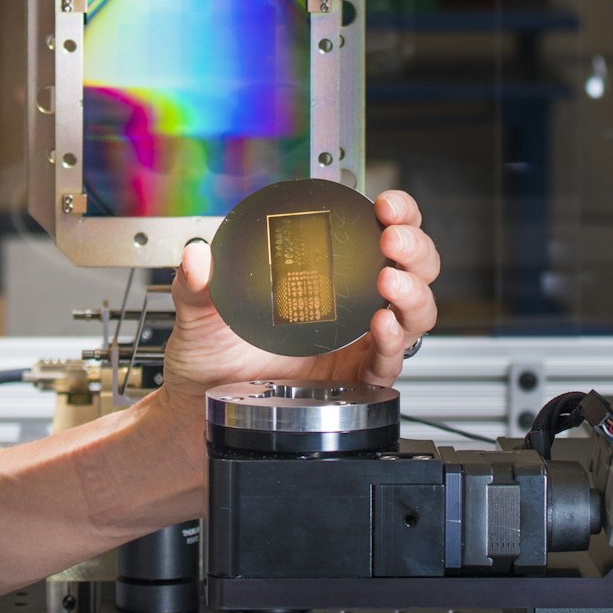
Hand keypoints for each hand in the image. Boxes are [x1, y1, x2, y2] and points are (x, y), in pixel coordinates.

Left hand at [161, 190, 439, 407]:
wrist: (202, 406)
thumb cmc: (211, 355)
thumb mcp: (201, 310)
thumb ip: (197, 282)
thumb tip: (197, 255)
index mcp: (328, 274)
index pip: (378, 233)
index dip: (398, 214)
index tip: (385, 206)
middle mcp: (352, 305)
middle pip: (413, 269)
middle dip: (415, 249)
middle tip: (393, 241)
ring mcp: (358, 343)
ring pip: (414, 315)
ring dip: (412, 293)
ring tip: (389, 282)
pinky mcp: (355, 380)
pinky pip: (390, 362)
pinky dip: (394, 342)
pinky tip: (382, 325)